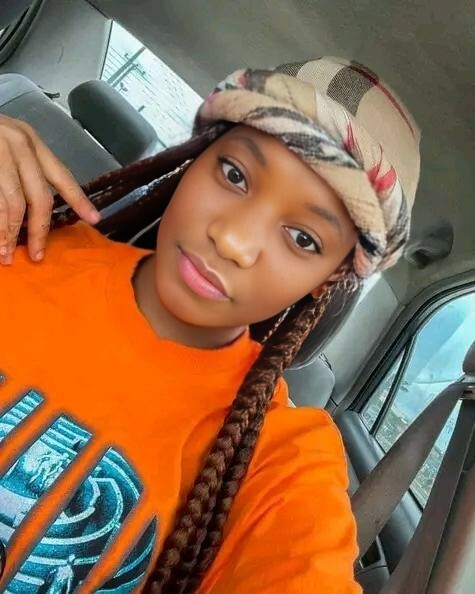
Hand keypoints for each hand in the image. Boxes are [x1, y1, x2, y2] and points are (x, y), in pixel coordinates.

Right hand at [0, 114, 100, 264]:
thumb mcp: (10, 142)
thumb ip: (27, 169)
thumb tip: (40, 211)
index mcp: (31, 142)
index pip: (62, 176)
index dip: (78, 199)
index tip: (94, 219)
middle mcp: (18, 145)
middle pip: (39, 198)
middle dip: (38, 231)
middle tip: (37, 255)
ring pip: (12, 204)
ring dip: (8, 234)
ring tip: (6, 256)